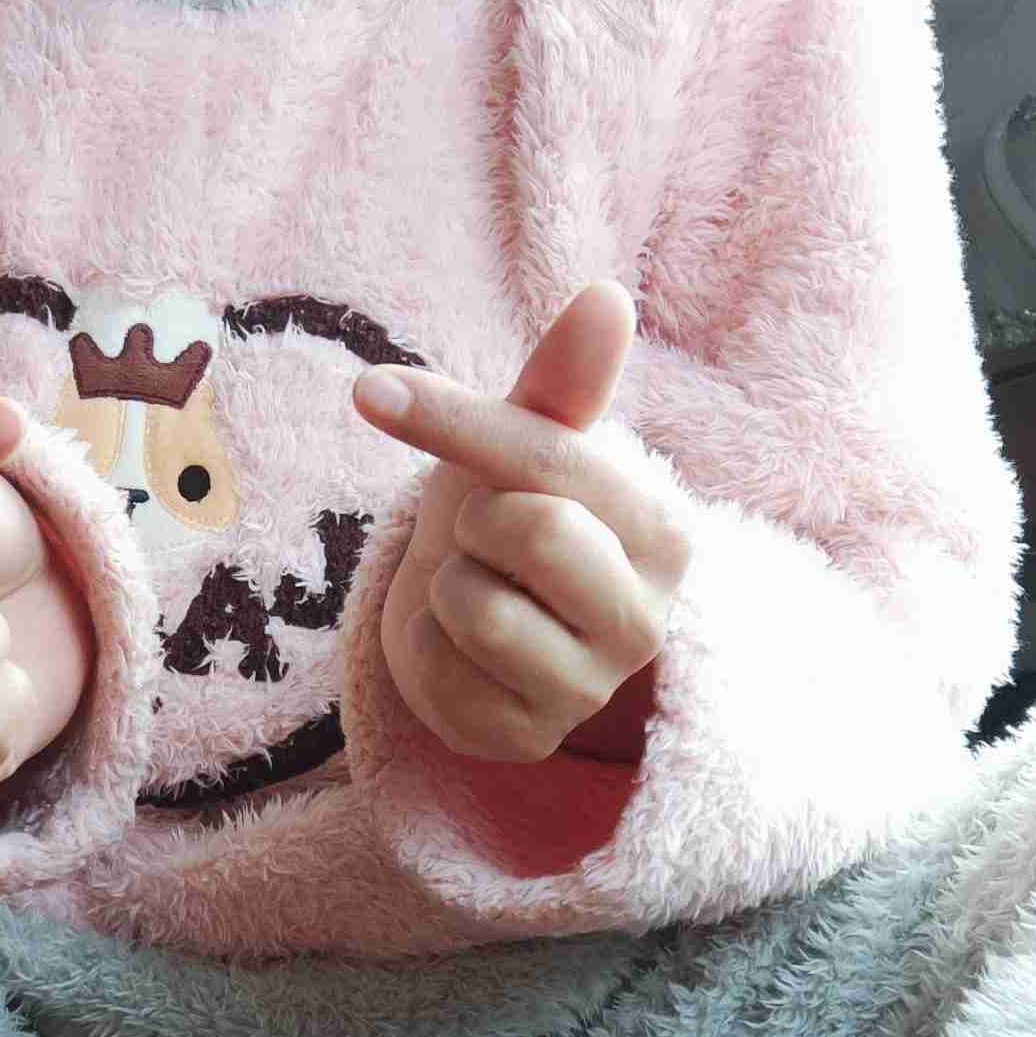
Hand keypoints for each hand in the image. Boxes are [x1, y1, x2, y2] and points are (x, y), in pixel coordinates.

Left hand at [355, 281, 688, 763]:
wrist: (474, 627)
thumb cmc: (507, 519)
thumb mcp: (527, 445)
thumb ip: (564, 383)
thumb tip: (608, 296)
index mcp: (662, 535)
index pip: (550, 460)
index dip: (450, 420)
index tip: (373, 392)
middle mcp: (644, 620)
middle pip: (528, 529)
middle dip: (474, 519)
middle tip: (482, 534)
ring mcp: (587, 690)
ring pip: (477, 607)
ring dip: (447, 586)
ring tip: (474, 590)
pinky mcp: (524, 739)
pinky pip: (440, 676)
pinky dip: (426, 649)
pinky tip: (456, 650)